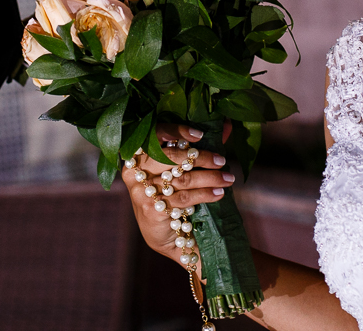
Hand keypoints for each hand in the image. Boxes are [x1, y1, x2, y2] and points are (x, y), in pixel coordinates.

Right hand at [125, 124, 234, 265]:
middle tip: (221, 160)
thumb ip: (198, 147)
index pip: (154, 136)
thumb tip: (225, 126)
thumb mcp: (179, 171)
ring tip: (227, 178)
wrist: (165, 234)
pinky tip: (218, 193)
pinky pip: (184, 198)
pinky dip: (204, 194)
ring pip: (181, 179)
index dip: (176, 131)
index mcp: (137, 156)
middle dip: (200, 158)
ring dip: (209, 178)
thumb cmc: (172, 194)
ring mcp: (142, 192)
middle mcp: (135, 173)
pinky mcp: (152, 210)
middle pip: (170, 158)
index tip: (200, 134)